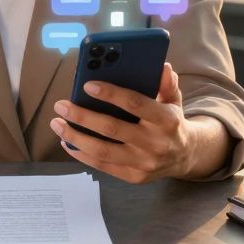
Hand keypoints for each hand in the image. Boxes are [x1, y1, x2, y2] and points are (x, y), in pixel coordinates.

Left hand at [50, 63, 197, 182]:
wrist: (186, 157)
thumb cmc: (172, 121)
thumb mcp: (174, 100)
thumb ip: (166, 84)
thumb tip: (162, 66)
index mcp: (166, 120)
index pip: (135, 104)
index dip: (111, 94)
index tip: (87, 85)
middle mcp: (155, 143)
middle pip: (112, 129)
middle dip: (82, 116)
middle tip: (61, 106)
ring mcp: (143, 163)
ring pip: (102, 151)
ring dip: (75, 137)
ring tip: (57, 124)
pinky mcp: (134, 177)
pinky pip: (102, 166)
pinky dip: (81, 154)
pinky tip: (67, 142)